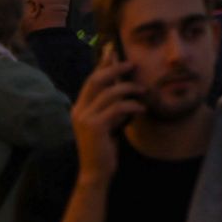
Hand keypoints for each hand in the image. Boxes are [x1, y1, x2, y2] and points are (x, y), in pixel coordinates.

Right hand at [71, 47, 140, 182]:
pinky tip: (142, 110)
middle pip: (96, 79)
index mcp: (80, 107)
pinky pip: (117, 108)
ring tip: (143, 91)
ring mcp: (84, 118)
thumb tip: (123, 83)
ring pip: (109, 92)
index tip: (113, 50)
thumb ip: (111, 103)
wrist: (97, 172)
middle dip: (115, 68)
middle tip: (132, 64)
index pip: (91, 79)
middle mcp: (78, 110)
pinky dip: (132, 105)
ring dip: (129, 89)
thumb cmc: (105, 146)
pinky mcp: (94, 127)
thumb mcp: (108, 120)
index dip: (102, 64)